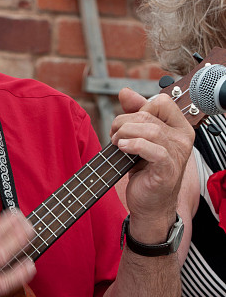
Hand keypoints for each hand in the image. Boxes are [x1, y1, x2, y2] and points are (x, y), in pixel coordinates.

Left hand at [110, 88, 193, 238]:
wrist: (149, 205)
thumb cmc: (145, 171)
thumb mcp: (138, 138)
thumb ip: (135, 114)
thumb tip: (125, 92)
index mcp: (178, 127)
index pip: (162, 102)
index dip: (140, 108)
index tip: (128, 123)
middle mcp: (182, 139)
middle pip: (149, 115)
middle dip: (124, 122)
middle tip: (115, 135)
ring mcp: (177, 154)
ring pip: (150, 129)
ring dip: (125, 133)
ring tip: (117, 143)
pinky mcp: (167, 169)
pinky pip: (154, 149)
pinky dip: (134, 145)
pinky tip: (122, 149)